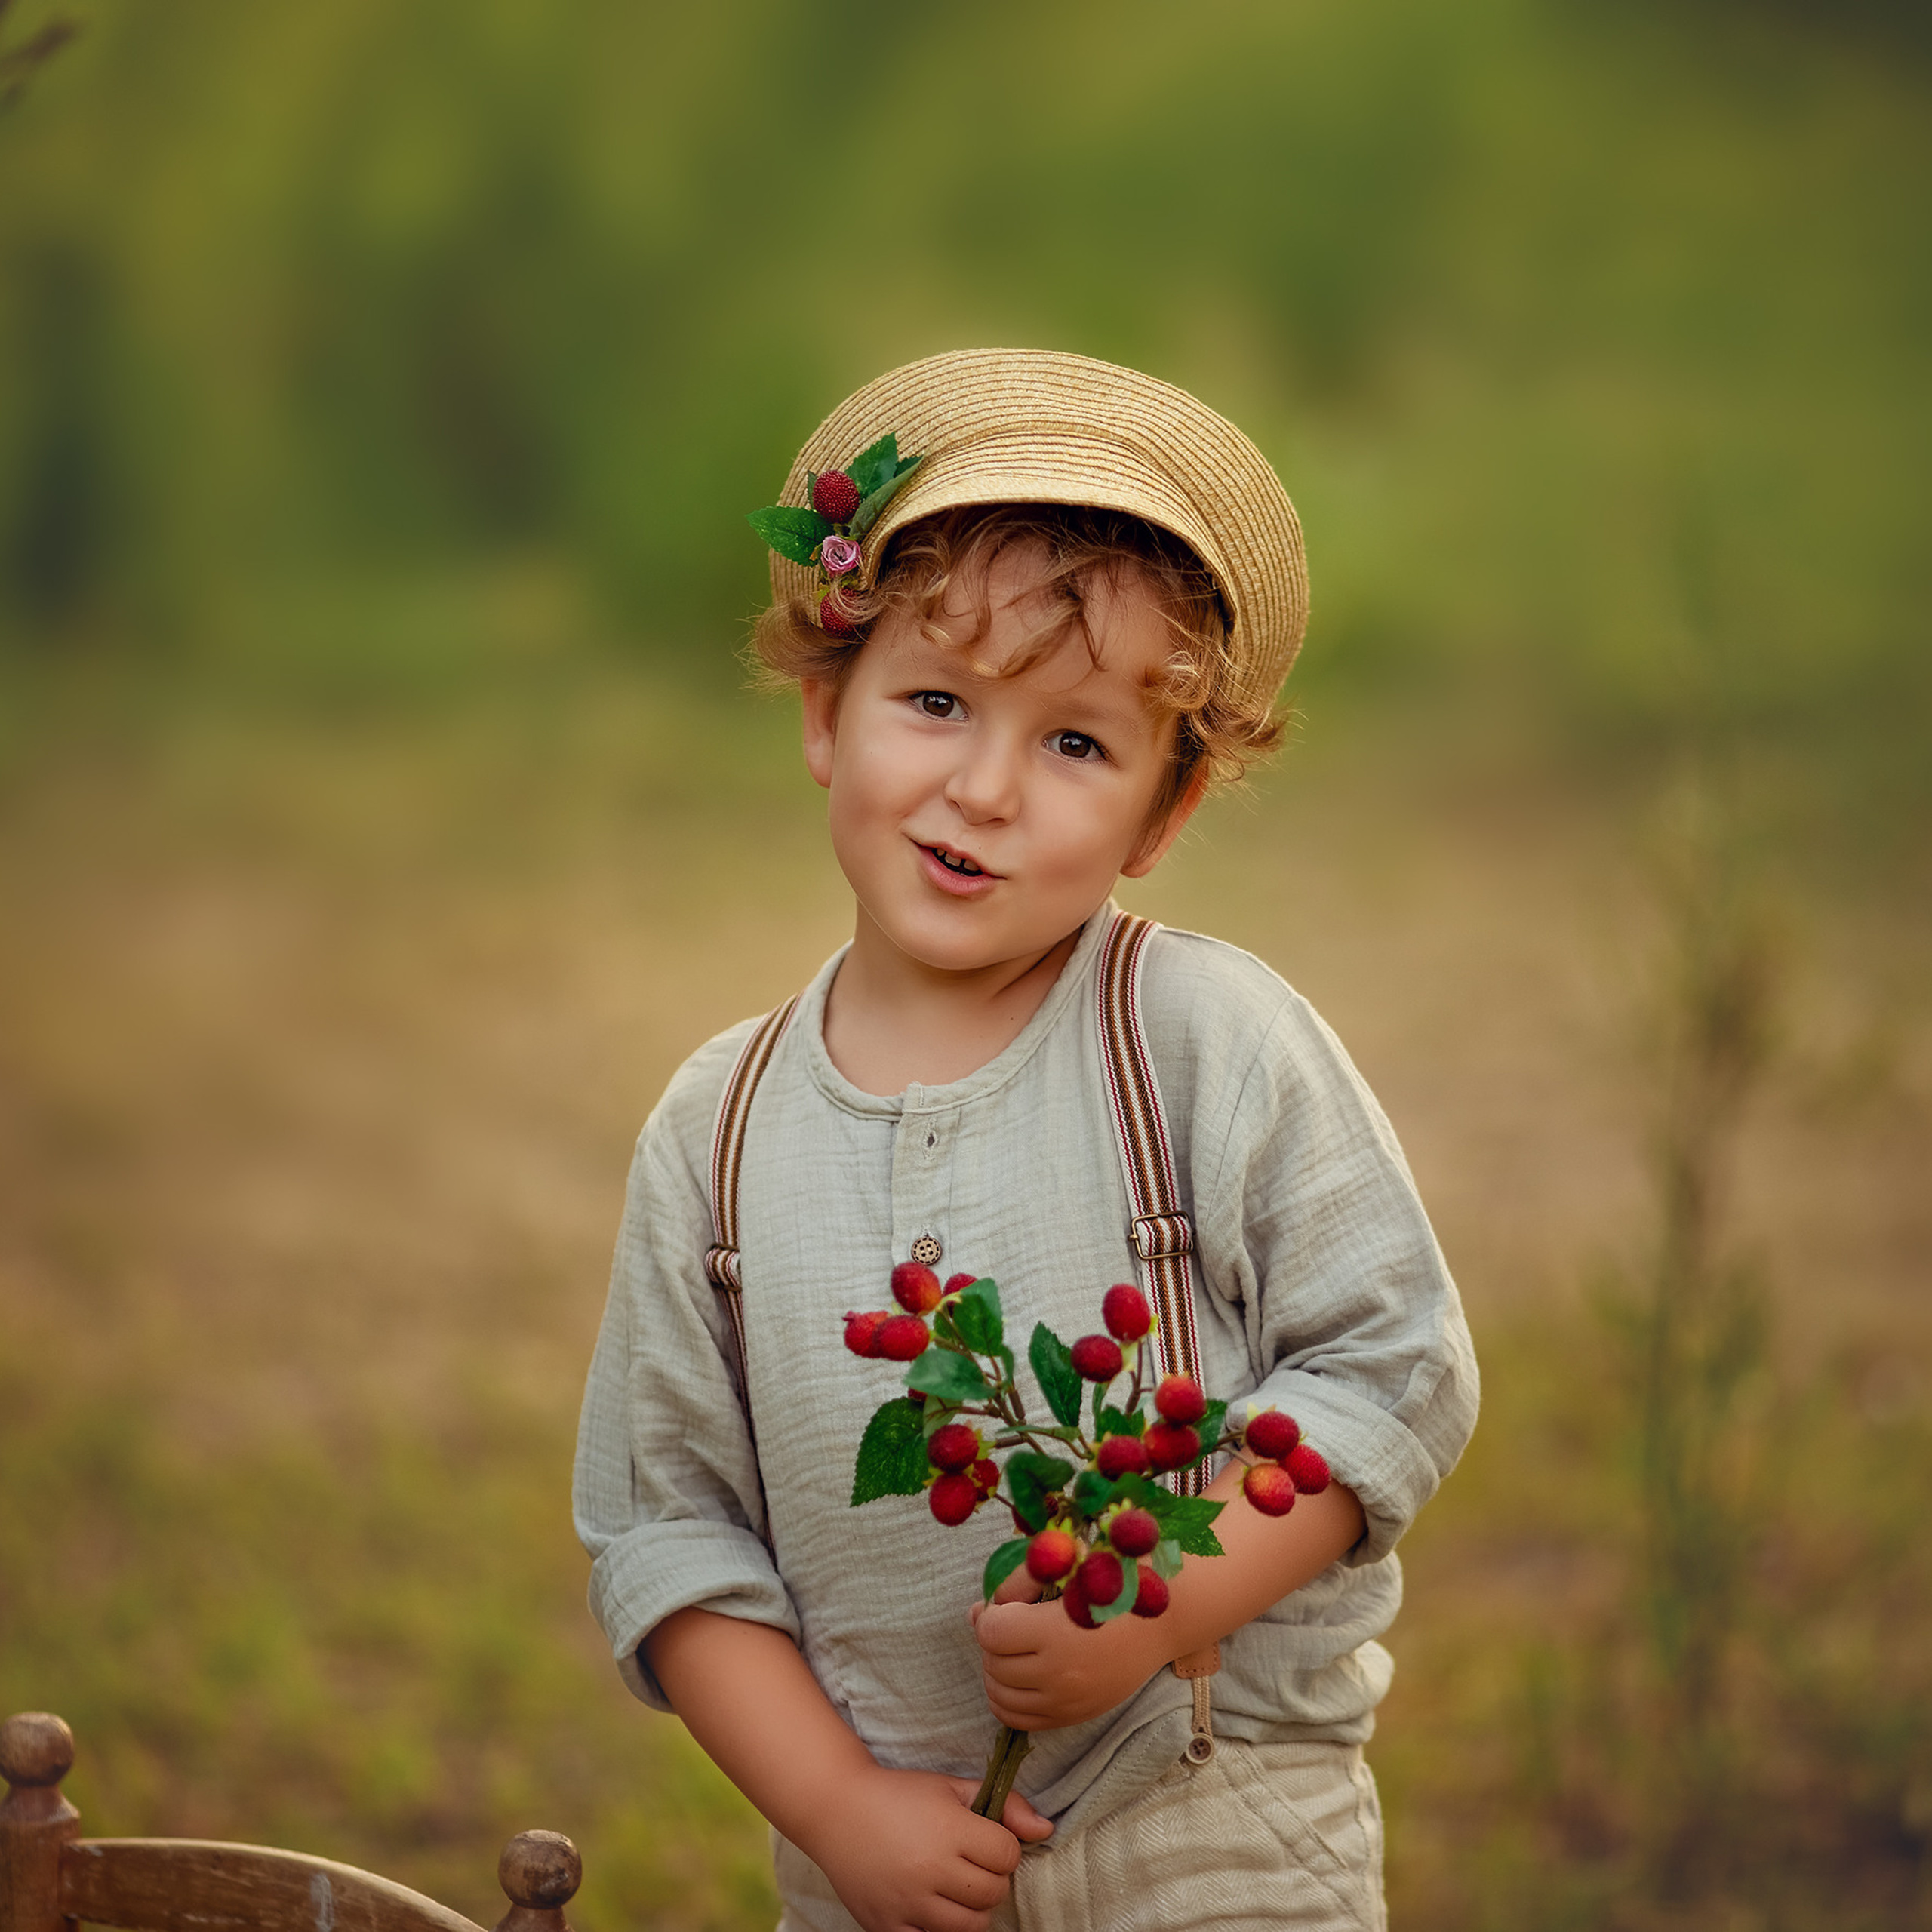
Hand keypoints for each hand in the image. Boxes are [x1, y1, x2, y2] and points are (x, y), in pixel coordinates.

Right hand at [799, 1762, 1052, 1931]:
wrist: (837, 1810)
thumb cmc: (900, 1795)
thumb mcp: (951, 1787)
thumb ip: (1004, 1803)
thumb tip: (1047, 1829)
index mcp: (948, 1829)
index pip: (1007, 1855)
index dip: (1002, 1847)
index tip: (985, 1838)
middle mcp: (930, 1869)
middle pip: (993, 1892)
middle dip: (989, 1877)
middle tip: (968, 1862)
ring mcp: (908, 1903)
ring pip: (970, 1926)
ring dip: (971, 1908)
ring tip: (954, 1886)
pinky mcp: (887, 1926)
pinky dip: (939, 1930)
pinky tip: (932, 1907)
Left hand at [970, 1569, 1169, 1730]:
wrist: (1165, 1619)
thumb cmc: (1117, 1582)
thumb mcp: (1068, 1567)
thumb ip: (1018, 1583)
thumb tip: (978, 1613)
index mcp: (1056, 1633)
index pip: (991, 1633)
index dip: (990, 1614)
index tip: (1007, 1604)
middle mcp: (1059, 1675)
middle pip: (993, 1664)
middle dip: (993, 1641)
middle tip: (1011, 1622)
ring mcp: (1067, 1702)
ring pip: (999, 1696)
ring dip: (996, 1670)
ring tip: (1013, 1648)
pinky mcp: (1074, 1716)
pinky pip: (1020, 1721)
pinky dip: (1007, 1699)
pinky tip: (1018, 1675)